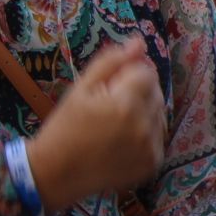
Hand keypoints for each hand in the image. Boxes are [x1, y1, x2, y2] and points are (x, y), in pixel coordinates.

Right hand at [27, 35, 165, 211]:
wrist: (56, 173)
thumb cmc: (65, 126)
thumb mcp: (81, 88)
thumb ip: (111, 61)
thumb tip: (139, 42)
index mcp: (125, 104)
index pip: (147, 72)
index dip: (129, 75)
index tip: (109, 88)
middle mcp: (143, 126)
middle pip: (156, 92)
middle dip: (137, 92)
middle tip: (109, 106)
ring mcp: (150, 148)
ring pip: (159, 114)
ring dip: (144, 112)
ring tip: (116, 124)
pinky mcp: (153, 164)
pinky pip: (158, 137)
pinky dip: (146, 134)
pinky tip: (122, 140)